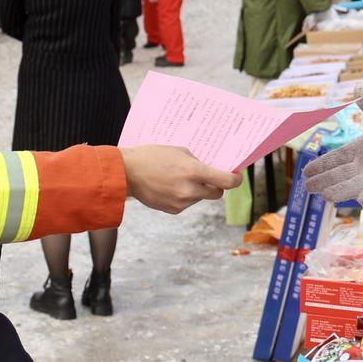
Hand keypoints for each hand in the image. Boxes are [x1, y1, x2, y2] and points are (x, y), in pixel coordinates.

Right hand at [120, 146, 241, 213]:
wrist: (126, 173)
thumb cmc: (152, 156)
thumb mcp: (179, 151)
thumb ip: (198, 162)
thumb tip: (211, 170)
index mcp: (193, 172)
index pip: (227, 182)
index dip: (236, 179)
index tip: (236, 176)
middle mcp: (190, 190)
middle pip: (217, 193)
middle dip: (216, 185)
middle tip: (208, 177)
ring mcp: (181, 202)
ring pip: (200, 198)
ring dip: (197, 190)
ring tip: (178, 178)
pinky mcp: (173, 210)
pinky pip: (187, 203)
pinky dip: (184, 196)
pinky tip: (170, 186)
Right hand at [303, 89, 362, 204]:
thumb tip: (358, 85)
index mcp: (358, 149)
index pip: (335, 158)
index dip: (321, 165)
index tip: (306, 171)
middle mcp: (362, 166)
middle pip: (338, 175)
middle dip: (324, 181)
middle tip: (308, 187)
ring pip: (352, 186)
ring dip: (340, 191)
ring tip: (326, 195)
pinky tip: (362, 199)